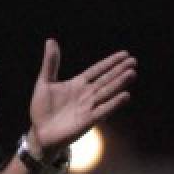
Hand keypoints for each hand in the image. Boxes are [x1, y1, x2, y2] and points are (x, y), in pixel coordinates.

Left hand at [29, 39, 136, 158]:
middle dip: (119, 70)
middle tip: (133, 61)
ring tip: (132, 73)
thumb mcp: (44, 82)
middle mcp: (86, 95)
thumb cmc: (42, 109)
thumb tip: (51, 40)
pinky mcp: (87, 121)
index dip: (110, 62)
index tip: (124, 54)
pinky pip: (103, 110)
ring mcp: (88, 107)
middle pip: (106, 80)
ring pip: (107, 93)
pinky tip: (125, 95)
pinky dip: (113, 103)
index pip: (97, 70)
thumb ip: (51, 63)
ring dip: (119, 83)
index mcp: (78, 84)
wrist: (40, 133)